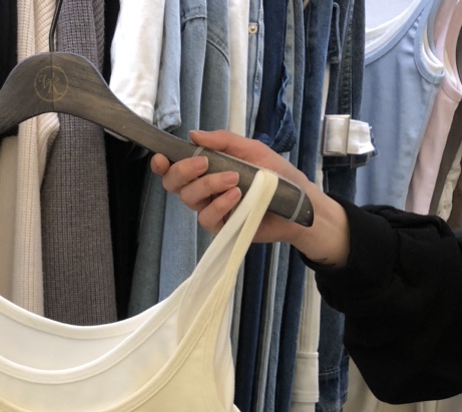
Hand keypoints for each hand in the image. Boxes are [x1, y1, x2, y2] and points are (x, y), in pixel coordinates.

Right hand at [152, 130, 350, 266]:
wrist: (299, 204)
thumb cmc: (278, 176)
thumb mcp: (253, 150)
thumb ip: (224, 142)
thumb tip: (195, 134)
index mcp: (208, 171)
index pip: (176, 168)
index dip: (164, 163)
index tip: (162, 157)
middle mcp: (205, 191)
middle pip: (175, 184)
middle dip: (183, 171)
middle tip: (203, 162)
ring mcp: (212, 210)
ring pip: (189, 199)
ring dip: (208, 185)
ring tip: (234, 179)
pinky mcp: (222, 228)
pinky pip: (207, 217)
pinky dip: (219, 204)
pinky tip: (236, 196)